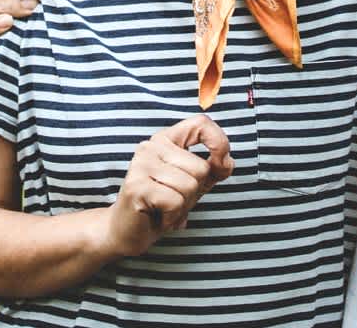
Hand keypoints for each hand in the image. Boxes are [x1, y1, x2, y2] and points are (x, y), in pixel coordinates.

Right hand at [103, 115, 234, 257]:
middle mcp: (151, 146)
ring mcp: (141, 164)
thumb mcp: (195, 183)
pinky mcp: (136, 186)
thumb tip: (226, 161)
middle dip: (195, 192)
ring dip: (183, 206)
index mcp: (166, 139)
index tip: (220, 165)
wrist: (129, 231)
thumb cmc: (163, 205)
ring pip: (189, 186)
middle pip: (200, 167)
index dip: (218, 142)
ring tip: (166, 207)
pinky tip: (159, 215)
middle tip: (175, 199)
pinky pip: (175, 201)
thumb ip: (214, 168)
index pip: (200, 124)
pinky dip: (173, 215)